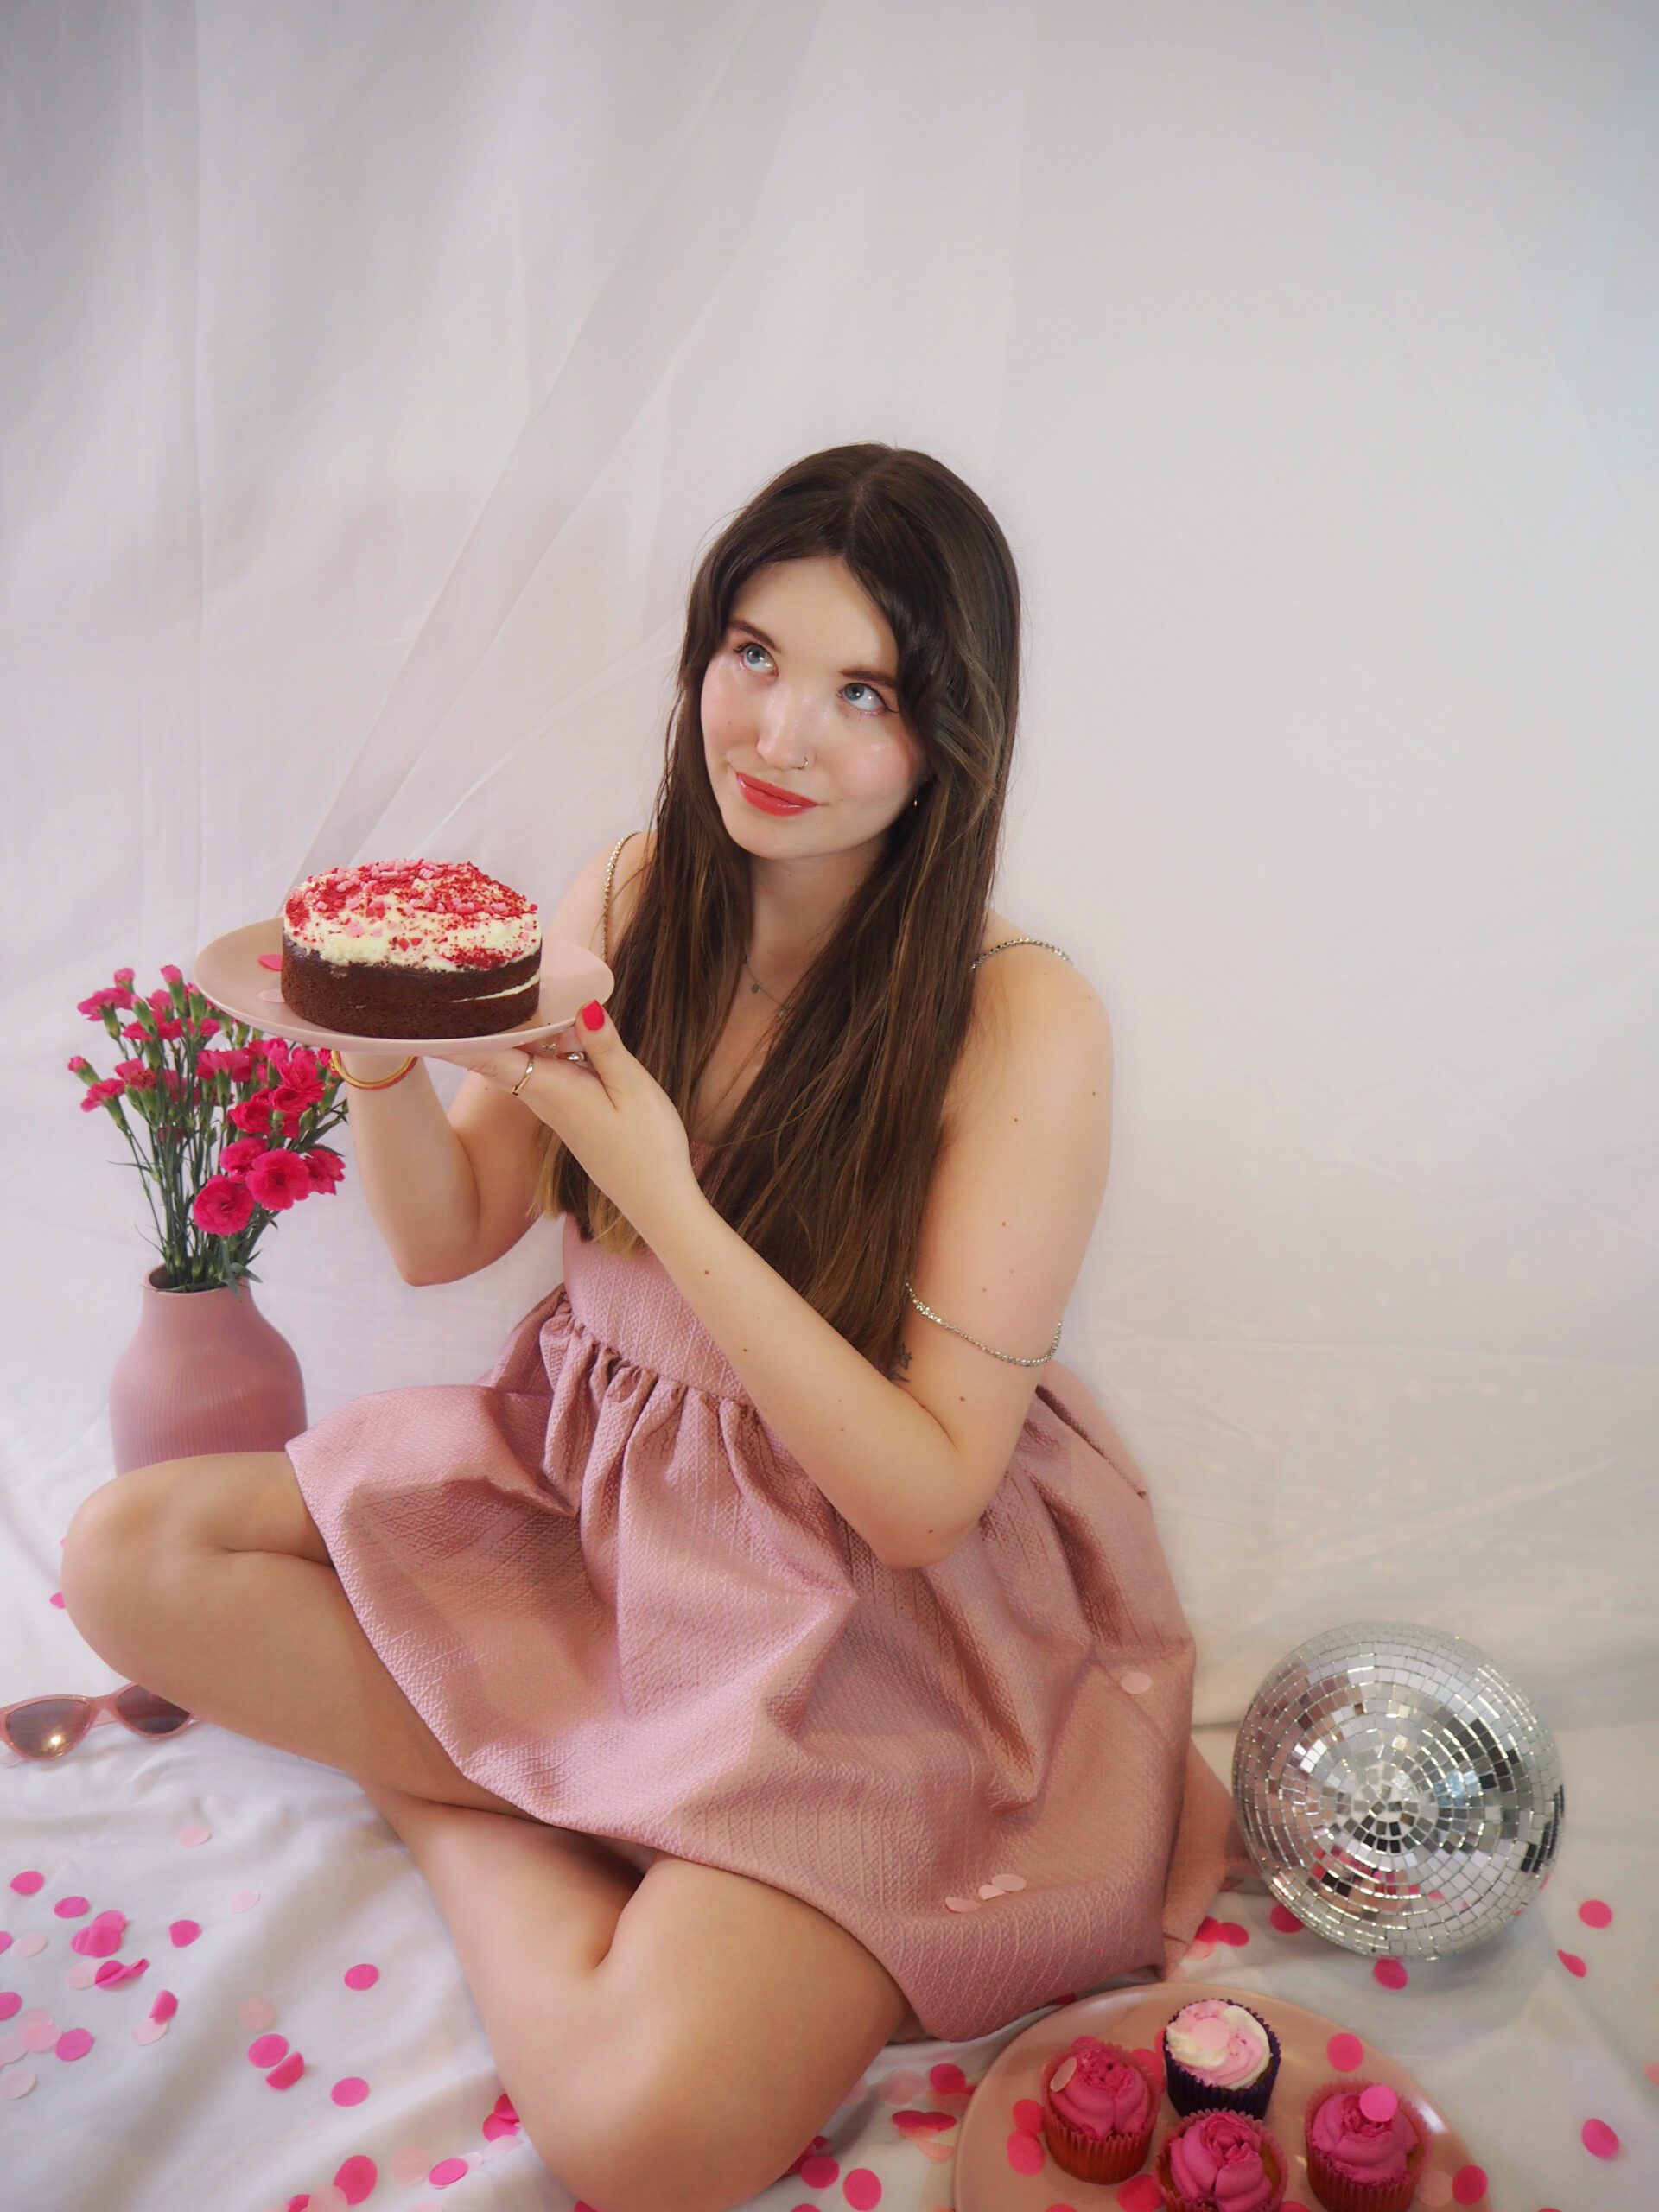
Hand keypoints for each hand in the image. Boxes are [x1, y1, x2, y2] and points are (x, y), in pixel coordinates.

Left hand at [421, 1002, 694, 1238]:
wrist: (655, 1200)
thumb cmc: (649, 1146)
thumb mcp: (634, 1090)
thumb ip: (605, 1048)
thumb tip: (582, 1005)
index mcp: (554, 1088)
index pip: (490, 1057)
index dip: (455, 1037)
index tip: (424, 1016)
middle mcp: (543, 1098)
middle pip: (495, 1055)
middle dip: (471, 1026)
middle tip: (445, 990)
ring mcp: (553, 1108)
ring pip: (515, 1063)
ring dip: (498, 1035)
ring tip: (479, 999)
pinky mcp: (566, 1113)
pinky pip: (535, 1072)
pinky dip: (527, 1048)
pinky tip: (536, 1029)